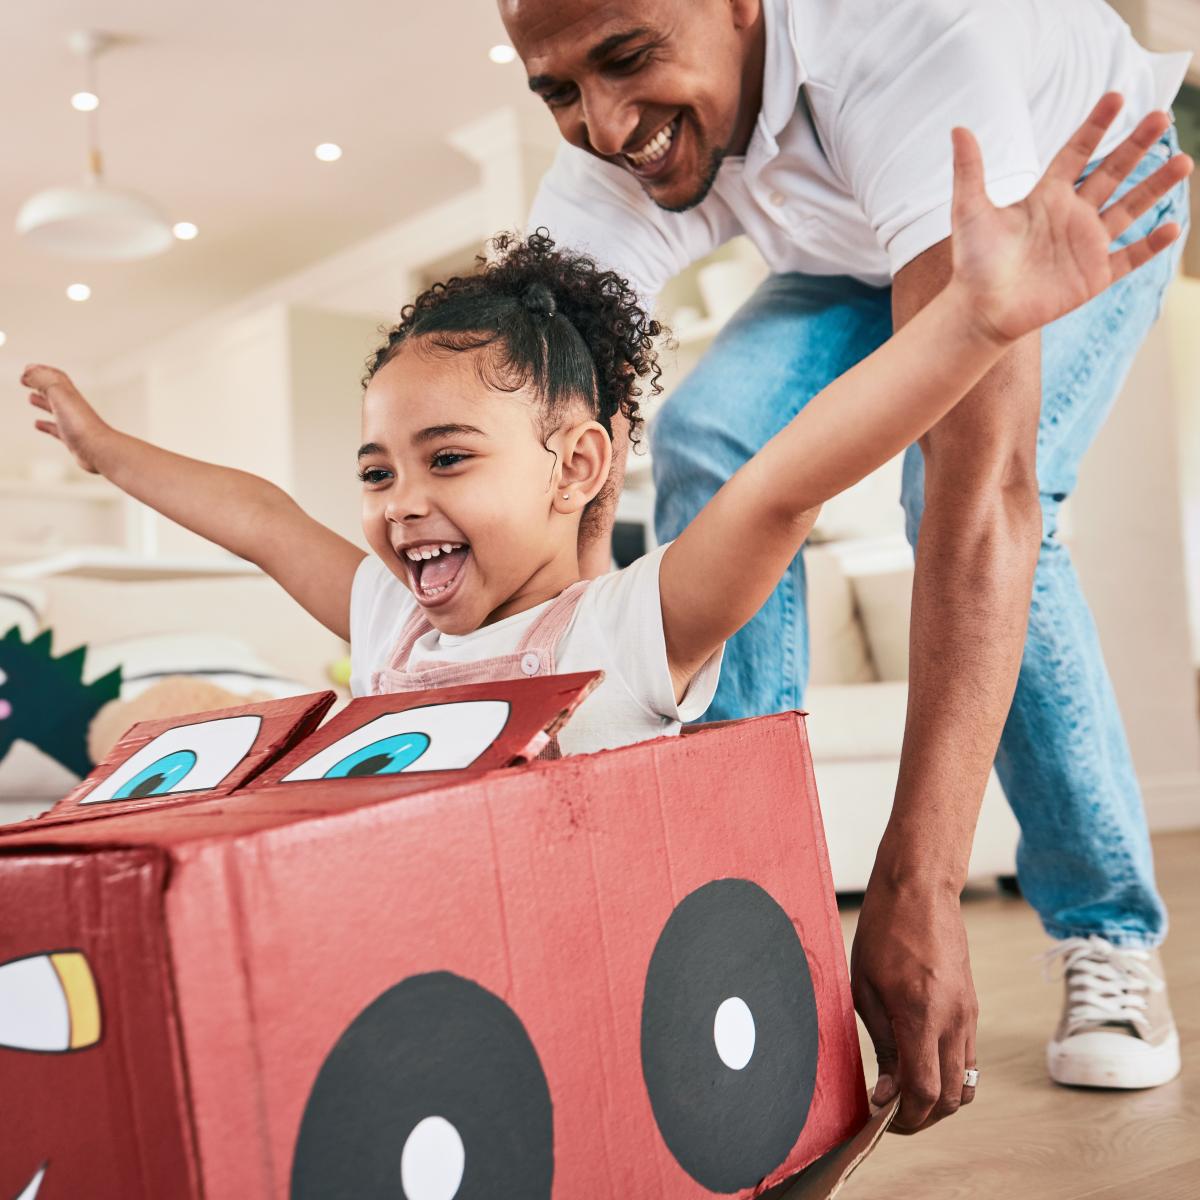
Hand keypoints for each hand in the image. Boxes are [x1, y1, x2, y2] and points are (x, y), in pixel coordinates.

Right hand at [22, 364, 112, 474]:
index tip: (27, 369)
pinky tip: (37, 424)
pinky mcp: (72, 440)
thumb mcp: (59, 395)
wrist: (99, 450)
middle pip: (56, 391)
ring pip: (56, 409)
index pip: (56, 377)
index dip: (41, 371)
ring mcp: (73, 424)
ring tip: (30, 398)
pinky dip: (46, 425)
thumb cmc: (80, 423)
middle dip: (40, 384)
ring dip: (43, 402)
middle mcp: (73, 408)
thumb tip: (28, 372)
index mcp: (70, 395)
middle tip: (25, 379)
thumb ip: (44, 380)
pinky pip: (57, 429)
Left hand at [851, 876, 977, 1133]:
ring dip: (939, 1099)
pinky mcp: (972, 1008)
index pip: (924, 1091)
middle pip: (952, 1098)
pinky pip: (968, 1058)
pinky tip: (920, 1064)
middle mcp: (953, 1021)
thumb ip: (881, 1044)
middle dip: (923, 1117)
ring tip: (905, 1093)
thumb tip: (886, 1092)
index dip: (905, 1117)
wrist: (920, 891)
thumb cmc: (883, 932)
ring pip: (967, 1083)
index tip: (881, 1119)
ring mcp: (968, 1015)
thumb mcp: (865, 989)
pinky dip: (949, 1074)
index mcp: (921, 1015)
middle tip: (891, 1115)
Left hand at [949, 93, 1192, 344]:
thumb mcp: (970, 211)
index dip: (1095, 126)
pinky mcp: (1093, 276)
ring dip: (1155, 187)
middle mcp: (1071, 216)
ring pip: (1129, 209)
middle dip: (1136, 146)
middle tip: (1160, 116)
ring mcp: (1085, 246)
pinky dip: (1150, 245)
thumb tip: (958, 127)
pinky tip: (1173, 226)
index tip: (1116, 97)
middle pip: (1111, 173)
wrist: (980, 311)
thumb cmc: (973, 263)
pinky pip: (1129, 257)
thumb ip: (970, 171)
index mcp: (1046, 197)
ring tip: (1183, 162)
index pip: (1076, 154)